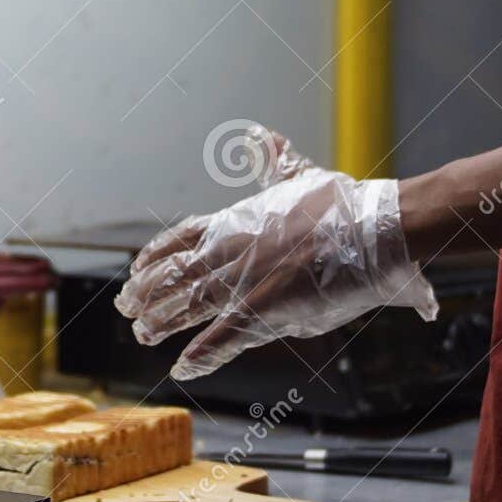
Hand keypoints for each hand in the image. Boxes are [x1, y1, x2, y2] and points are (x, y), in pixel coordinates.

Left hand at [115, 128, 437, 380]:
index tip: (136, 267)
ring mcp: (245, 281)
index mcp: (238, 222)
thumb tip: (259, 134)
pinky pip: (222, 338)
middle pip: (175, 275)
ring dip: (161, 322)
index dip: (156, 255)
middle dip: (147, 292)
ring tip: (140, 333)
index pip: (182, 238)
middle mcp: (232, 251)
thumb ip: (275, 161)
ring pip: (188, 305)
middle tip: (124, 306)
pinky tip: (179, 368)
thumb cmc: (347, 205)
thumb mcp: (302, 175)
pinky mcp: (265, 310)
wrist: (377, 230)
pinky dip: (199, 355)